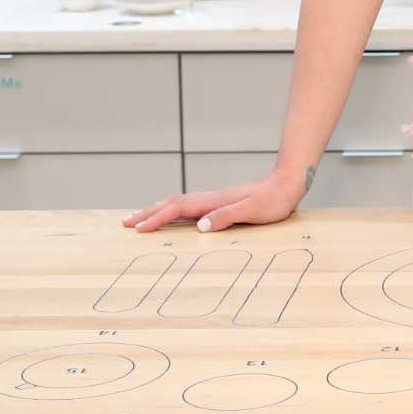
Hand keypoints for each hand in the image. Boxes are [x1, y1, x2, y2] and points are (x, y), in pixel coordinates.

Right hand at [120, 173, 306, 233]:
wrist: (287, 184)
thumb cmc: (273, 200)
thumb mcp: (253, 211)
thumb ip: (227, 217)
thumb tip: (200, 226)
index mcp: (214, 201)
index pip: (178, 210)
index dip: (157, 219)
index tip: (138, 229)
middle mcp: (210, 198)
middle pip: (171, 204)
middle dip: (147, 213)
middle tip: (125, 223)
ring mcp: (214, 199)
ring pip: (177, 203)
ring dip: (156, 210)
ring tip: (138, 218)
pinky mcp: (220, 202)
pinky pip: (188, 206)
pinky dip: (172, 210)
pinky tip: (170, 214)